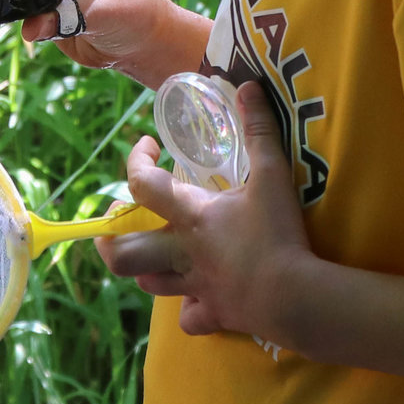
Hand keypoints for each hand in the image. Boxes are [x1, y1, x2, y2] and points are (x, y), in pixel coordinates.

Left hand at [97, 81, 307, 339]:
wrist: (294, 297)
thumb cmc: (277, 235)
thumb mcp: (274, 176)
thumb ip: (260, 130)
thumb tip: (249, 86)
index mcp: (189, 216)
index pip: (141, 184)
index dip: (135, 160)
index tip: (146, 146)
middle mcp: (180, 253)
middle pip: (121, 253)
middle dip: (109, 239)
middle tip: (120, 222)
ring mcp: (194, 288)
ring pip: (148, 284)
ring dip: (147, 269)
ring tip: (161, 254)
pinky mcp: (214, 315)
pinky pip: (190, 317)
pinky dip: (191, 308)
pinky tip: (202, 298)